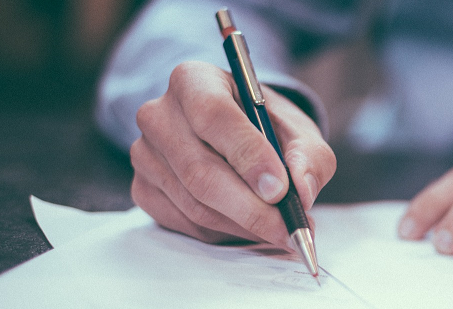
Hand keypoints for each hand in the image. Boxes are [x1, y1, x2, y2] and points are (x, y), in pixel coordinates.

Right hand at [130, 61, 335, 244]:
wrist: (237, 134)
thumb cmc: (266, 127)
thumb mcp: (298, 130)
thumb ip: (309, 156)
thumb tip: (301, 190)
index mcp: (194, 80)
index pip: (213, 115)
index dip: (248, 155)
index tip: (280, 189)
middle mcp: (159, 114)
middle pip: (200, 170)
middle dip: (251, 207)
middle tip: (288, 227)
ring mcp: (145, 154)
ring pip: (194, 204)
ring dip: (243, 225)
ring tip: (280, 229)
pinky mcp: (143, 189)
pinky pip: (185, 223)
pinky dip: (224, 232)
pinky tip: (250, 226)